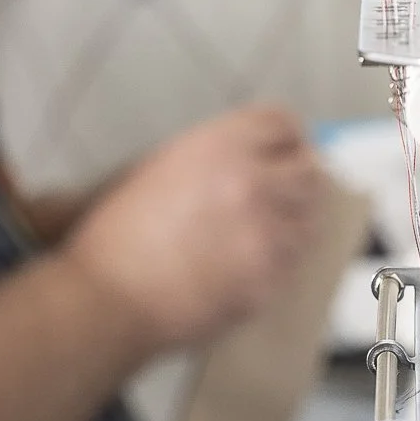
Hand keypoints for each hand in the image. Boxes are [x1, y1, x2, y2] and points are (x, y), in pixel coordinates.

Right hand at [63, 103, 326, 353]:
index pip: (281, 124)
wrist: (110, 297)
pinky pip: (293, 262)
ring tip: (265, 231)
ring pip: (309, 219)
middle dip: (299, 177)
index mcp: (221, 146)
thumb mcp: (159, 169)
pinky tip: (252, 263)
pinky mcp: (269, 279)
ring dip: (292, 221)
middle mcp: (253, 182)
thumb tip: (248, 162)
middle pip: (308, 169)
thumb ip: (211, 159)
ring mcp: (267, 234)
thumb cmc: (117, 236)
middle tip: (286, 190)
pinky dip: (280, 260)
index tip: (284, 149)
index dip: (285, 137)